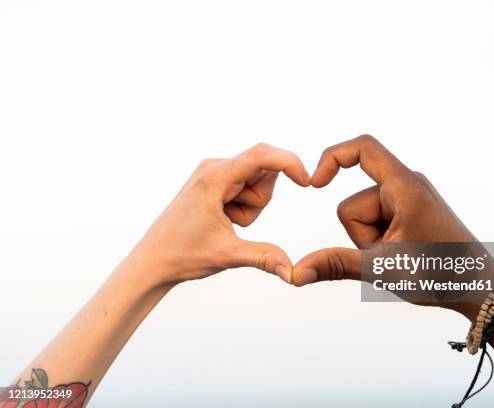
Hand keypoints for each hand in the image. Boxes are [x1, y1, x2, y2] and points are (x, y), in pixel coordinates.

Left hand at [130, 143, 309, 284]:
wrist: (153, 261)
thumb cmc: (182, 254)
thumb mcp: (228, 255)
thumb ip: (265, 258)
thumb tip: (293, 273)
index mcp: (214, 177)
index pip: (262, 155)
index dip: (290, 163)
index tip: (307, 182)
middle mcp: (214, 167)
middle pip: (264, 171)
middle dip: (260, 200)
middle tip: (234, 222)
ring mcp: (213, 173)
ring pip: (256, 180)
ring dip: (251, 206)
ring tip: (225, 223)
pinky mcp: (214, 181)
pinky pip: (245, 186)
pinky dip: (243, 206)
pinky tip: (222, 220)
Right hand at [292, 135, 479, 309]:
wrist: (478, 288)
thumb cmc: (441, 276)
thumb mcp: (383, 269)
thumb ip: (336, 265)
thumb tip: (297, 273)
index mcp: (406, 188)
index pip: (364, 148)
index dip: (332, 157)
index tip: (315, 183)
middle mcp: (407, 185)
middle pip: (354, 202)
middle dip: (361, 235)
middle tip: (390, 255)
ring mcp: (408, 197)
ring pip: (363, 215)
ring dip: (370, 241)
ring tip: (399, 256)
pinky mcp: (409, 208)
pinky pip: (376, 219)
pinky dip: (379, 239)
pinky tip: (401, 253)